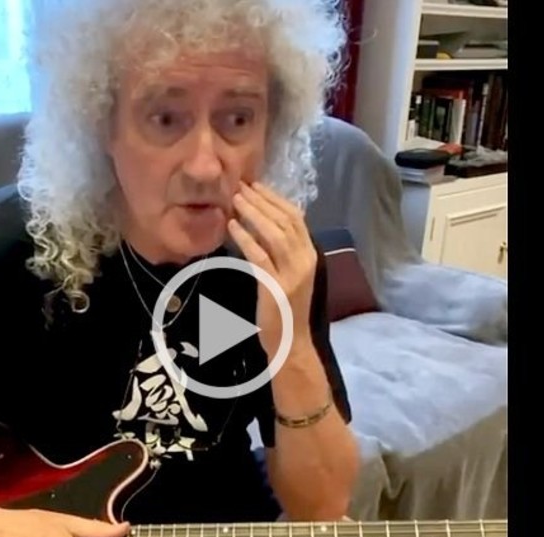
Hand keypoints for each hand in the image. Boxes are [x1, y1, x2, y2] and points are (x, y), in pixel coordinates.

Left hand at [228, 181, 315, 357]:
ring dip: (253, 214)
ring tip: (235, 200)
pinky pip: (259, 256)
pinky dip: (245, 239)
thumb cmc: (286, 310)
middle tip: (241, 186)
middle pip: (285, 221)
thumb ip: (283, 251)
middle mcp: (305, 260)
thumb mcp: (291, 274)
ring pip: (274, 235)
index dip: (276, 199)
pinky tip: (232, 227)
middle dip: (262, 201)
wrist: (291, 344)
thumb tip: (265, 222)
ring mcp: (292, 274)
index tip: (257, 185)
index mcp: (311, 254)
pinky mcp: (276, 287)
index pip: (296, 218)